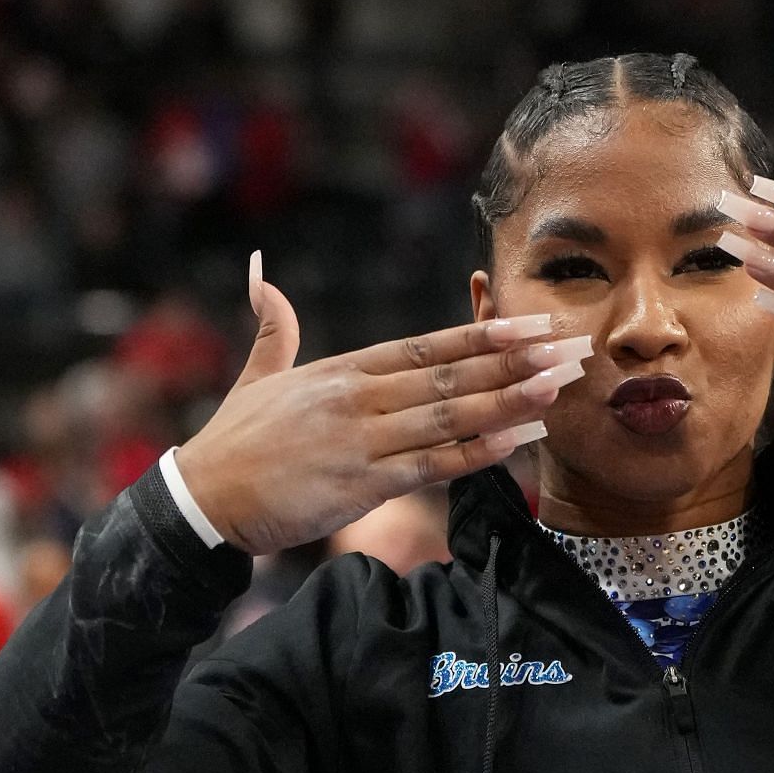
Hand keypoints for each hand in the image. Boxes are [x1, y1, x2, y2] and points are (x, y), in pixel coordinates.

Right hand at [176, 253, 591, 554]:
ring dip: (509, 401)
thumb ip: (273, 327)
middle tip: (570, 350)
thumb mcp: (257, 375)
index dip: (483, 335)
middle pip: (451, 375)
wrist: (203, 498)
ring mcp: (362, 441)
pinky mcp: (361, 484)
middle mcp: (359, 399)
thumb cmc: (233, 441)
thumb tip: (261, 274)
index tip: (531, 325)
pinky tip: (517, 440)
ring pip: (450, 416)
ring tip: (559, 387)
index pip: (426, 346)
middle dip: (517, 363)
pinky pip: (431, 465)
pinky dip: (476, 452)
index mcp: (343, 371)